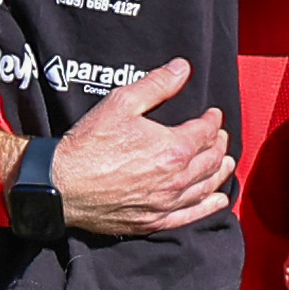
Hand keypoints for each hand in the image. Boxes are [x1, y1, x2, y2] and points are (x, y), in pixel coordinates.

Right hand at [32, 60, 233, 237]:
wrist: (62, 185)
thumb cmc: (88, 143)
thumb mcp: (121, 103)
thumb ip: (156, 85)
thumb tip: (182, 68)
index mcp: (173, 148)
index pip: (205, 132)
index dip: (212, 121)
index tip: (213, 115)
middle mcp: (176, 178)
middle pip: (210, 160)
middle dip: (219, 144)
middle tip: (219, 136)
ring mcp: (166, 202)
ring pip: (205, 187)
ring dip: (220, 172)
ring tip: (226, 162)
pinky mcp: (154, 221)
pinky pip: (190, 215)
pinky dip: (208, 206)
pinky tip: (218, 201)